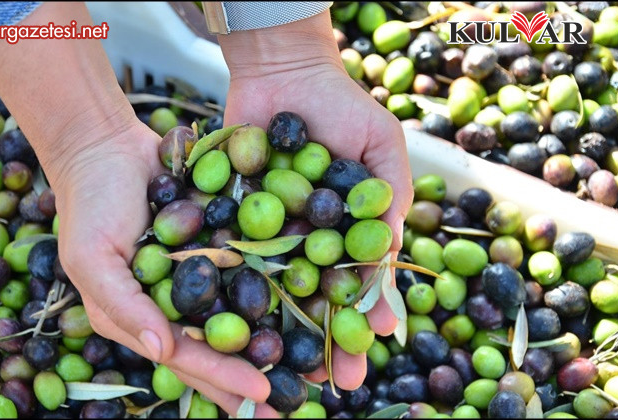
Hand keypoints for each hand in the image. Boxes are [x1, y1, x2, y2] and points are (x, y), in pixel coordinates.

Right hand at [51, 123, 278, 416]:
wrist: (107, 145)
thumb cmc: (90, 205)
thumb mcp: (93, 259)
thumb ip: (125, 307)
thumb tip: (163, 352)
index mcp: (142, 318)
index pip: (187, 356)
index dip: (222, 376)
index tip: (261, 391)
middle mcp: (175, 304)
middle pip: (220, 347)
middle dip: (253, 377)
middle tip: (295, 401)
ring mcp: (200, 275)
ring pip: (241, 315)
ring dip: (273, 340)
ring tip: (309, 368)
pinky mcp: (219, 245)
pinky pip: (249, 269)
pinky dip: (275, 288)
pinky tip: (307, 303)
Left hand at [219, 10, 413, 389]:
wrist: (283, 72)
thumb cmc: (341, 108)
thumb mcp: (381, 150)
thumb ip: (387, 202)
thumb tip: (390, 265)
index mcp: (342, 233)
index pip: (354, 288)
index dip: (361, 322)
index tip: (368, 355)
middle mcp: (303, 240)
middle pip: (313, 301)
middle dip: (322, 343)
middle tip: (330, 385)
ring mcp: (264, 233)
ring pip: (270, 291)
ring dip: (278, 332)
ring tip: (282, 373)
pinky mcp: (227, 218)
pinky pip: (229, 256)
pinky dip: (230, 288)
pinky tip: (232, 324)